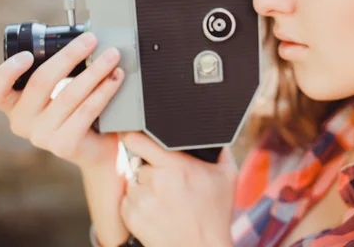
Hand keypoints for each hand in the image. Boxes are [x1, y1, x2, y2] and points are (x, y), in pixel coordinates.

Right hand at [0, 32, 124, 169]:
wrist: (95, 149)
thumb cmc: (74, 111)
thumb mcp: (57, 91)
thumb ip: (57, 71)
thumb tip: (83, 37)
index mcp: (13, 105)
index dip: (6, 72)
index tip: (28, 55)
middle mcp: (22, 122)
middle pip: (41, 82)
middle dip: (69, 56)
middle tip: (91, 39)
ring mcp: (41, 136)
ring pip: (69, 94)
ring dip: (95, 71)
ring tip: (112, 56)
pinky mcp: (64, 145)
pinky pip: (87, 110)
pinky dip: (104, 90)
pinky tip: (117, 77)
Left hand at [120, 132, 236, 246]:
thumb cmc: (214, 215)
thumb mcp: (227, 176)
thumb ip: (219, 150)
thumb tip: (215, 135)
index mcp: (175, 166)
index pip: (138, 140)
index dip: (134, 135)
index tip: (134, 136)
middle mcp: (155, 181)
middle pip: (138, 162)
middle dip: (149, 169)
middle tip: (167, 182)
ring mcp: (142, 201)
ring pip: (132, 182)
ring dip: (143, 187)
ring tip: (163, 199)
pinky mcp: (132, 218)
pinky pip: (127, 201)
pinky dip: (136, 204)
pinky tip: (156, 211)